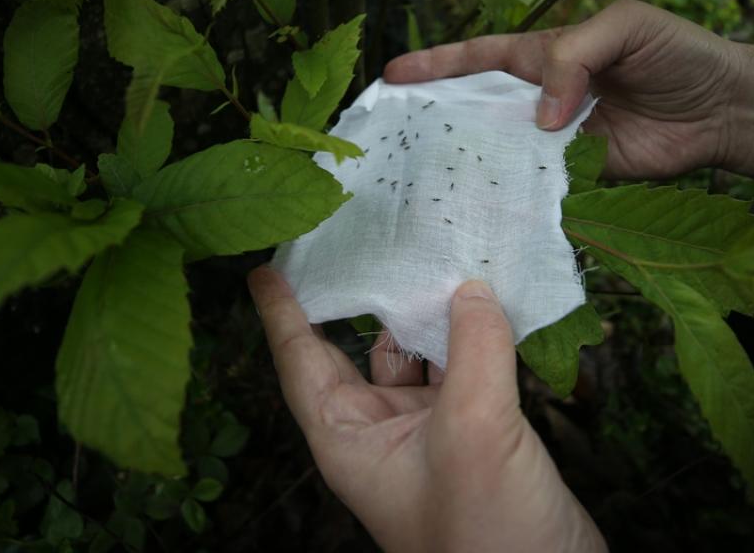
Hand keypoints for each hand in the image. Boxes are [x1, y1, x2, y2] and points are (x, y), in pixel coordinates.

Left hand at [249, 267, 606, 552]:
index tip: (265, 264)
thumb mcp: (474, 433)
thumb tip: (472, 288)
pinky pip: (462, 370)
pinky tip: (485, 299)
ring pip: (416, 356)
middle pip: (356, 350)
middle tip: (359, 232)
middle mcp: (381, 433)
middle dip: (359, 296)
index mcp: (350, 439)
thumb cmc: (488, 537)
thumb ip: (474, 351)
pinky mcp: (476, 436)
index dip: (280, 311)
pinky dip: (471, 336)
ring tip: (432, 248)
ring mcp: (430, 434)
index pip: (300, 360)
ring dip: (425, 311)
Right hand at [385, 0, 753, 194]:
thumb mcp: (625, 27)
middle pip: (477, 111)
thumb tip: (543, 117)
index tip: (392, 77)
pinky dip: (512, 200)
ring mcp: (556, 144)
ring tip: (421, 182)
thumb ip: (576, 57)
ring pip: (500, 155)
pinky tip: (482, 212)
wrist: (725, 110)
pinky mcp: (577, 180)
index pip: (480, 58)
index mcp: (545, 54)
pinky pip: (536, 189)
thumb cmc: (678, 54)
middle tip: (391, 140)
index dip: (436, 66)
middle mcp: (541, 100)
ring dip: (467, 167)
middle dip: (435, 121)